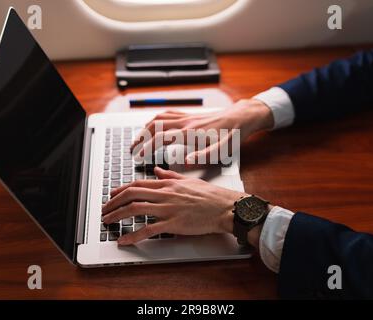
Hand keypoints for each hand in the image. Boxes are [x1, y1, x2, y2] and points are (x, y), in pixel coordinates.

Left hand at [102, 167, 247, 244]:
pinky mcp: (173, 224)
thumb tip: (158, 171)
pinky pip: (148, 230)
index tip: (111, 195)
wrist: (224, 207)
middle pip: (131, 195)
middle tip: (104, 209)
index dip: (120, 190)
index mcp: (167, 184)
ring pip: (135, 209)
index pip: (137, 184)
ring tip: (107, 221)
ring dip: (117, 215)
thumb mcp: (188, 180)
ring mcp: (167, 209)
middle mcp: (164, 194)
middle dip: (113, 202)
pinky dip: (133, 235)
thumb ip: (170, 175)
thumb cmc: (210, 196)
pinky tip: (124, 240)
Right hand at [131, 99, 273, 162]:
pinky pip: (167, 114)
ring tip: (138, 139)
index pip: (161, 138)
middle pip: (154, 126)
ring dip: (145, 128)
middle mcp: (185, 122)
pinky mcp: (189, 115)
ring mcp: (187, 117)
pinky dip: (156, 120)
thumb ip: (203, 157)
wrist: (241, 118)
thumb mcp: (222, 151)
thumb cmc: (232, 136)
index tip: (139, 156)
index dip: (147, 147)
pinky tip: (153, 125)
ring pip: (158, 118)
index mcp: (190, 133)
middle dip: (140, 138)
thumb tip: (185, 161)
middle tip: (132, 149)